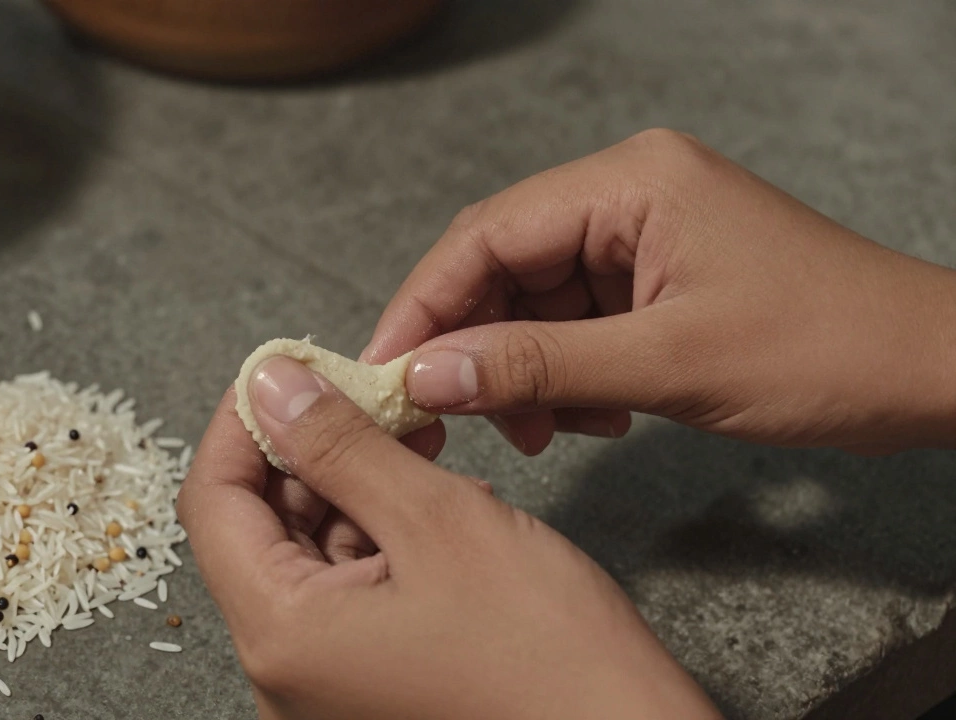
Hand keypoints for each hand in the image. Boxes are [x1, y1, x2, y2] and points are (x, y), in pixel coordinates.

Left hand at [178, 363, 721, 719]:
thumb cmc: (551, 657)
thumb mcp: (439, 521)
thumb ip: (342, 447)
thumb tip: (272, 385)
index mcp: (283, 637)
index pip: (213, 502)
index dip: (243, 423)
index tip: (285, 371)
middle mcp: (287, 672)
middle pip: (261, 527)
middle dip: (311, 449)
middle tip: (371, 394)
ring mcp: (327, 684)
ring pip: (310, 553)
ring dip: (355, 486)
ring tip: (422, 443)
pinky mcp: (370, 683)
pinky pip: (349, 590)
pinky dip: (383, 534)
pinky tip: (438, 500)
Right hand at [363, 129, 955, 455]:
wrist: (929, 371)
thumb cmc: (826, 348)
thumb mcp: (668, 364)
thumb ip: (537, 366)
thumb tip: (428, 376)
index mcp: (629, 182)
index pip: (486, 235)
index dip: (425, 305)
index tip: (387, 373)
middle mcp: (627, 195)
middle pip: (503, 267)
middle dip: (476, 348)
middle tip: (452, 419)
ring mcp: (644, 237)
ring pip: (536, 302)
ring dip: (525, 371)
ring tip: (549, 429)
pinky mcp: (657, 279)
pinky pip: (578, 323)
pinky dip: (568, 374)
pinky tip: (598, 415)